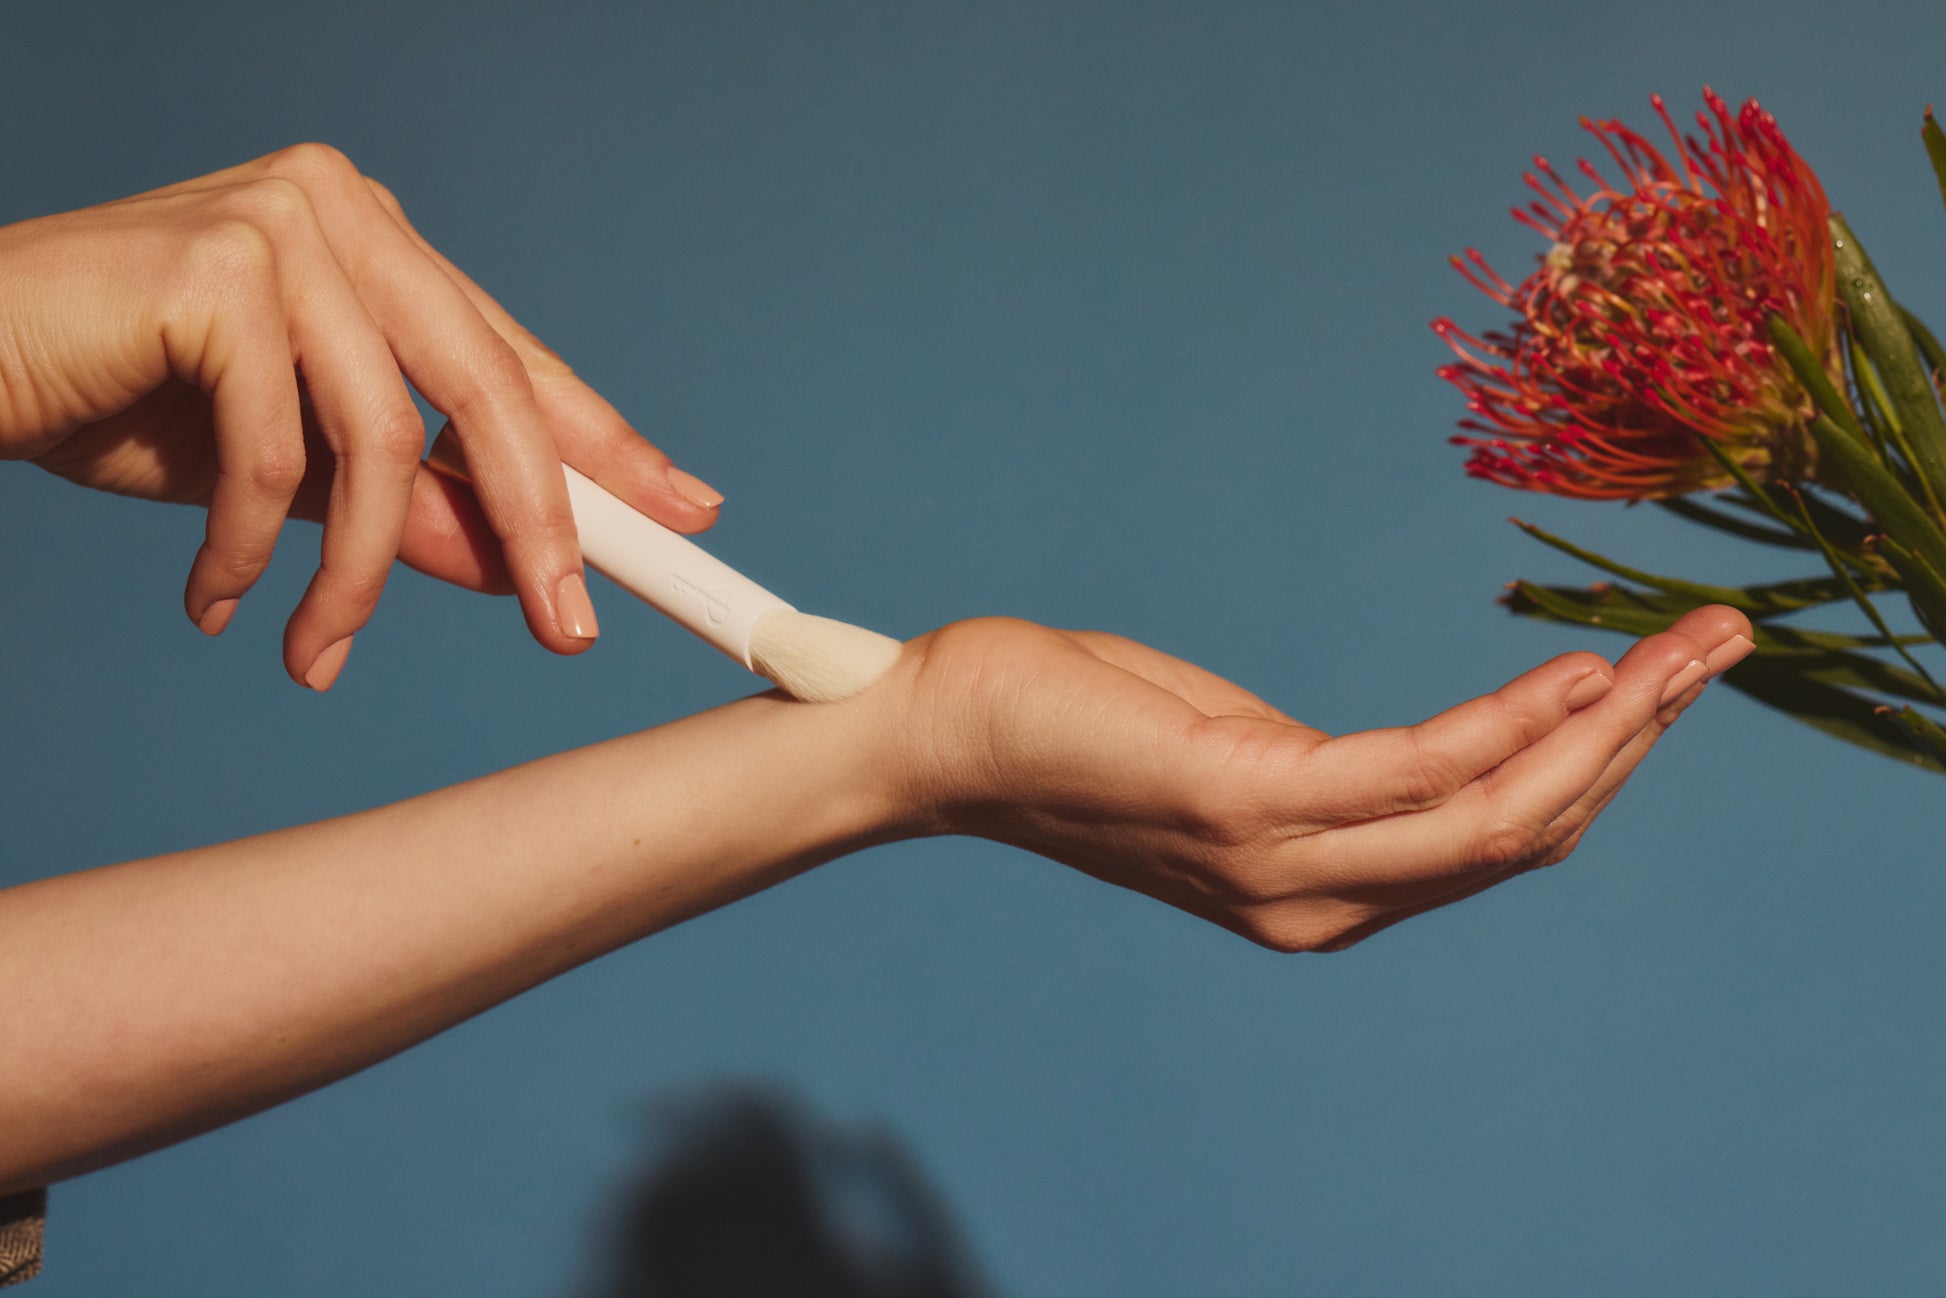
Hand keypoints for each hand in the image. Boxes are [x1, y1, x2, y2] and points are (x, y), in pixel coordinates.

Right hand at [0, 144, 723, 687]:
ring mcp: (286, 222)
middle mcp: (347, 212)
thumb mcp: (293, 475)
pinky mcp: (221, 264)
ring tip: (314, 650)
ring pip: (383, 439)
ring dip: (359, 574)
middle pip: (488, 389)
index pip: (514, 357)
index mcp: (378, 244)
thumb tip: (531, 568)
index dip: (604, 445)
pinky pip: (282, 451)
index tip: (683, 515)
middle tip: (567, 634)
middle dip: (540, 526)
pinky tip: (220, 599)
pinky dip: (255, 548)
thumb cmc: (119, 400)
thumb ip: (409, 504)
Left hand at [878, 607, 1753, 950]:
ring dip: (1609, 727)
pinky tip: (1573, 671)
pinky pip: (1416, 772)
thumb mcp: (1240, 756)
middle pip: (1525, 834)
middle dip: (1639, 742)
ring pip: (1496, 813)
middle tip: (1721, 645)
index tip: (1672, 678)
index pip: (1500, 846)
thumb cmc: (1084, 728)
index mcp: (1319, 895)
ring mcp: (1285, 865)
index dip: (1602, 769)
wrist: (948, 734)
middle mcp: (1317, 904)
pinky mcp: (1248, 802)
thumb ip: (1342, 775)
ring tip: (1688, 646)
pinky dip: (1508, 721)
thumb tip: (1446, 751)